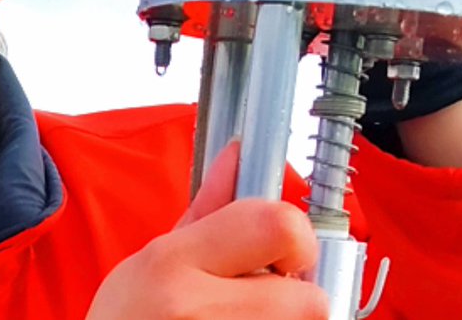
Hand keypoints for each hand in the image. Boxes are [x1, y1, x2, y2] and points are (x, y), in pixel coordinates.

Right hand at [86, 142, 326, 318]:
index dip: (294, 242)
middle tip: (260, 302)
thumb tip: (237, 157)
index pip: (280, 228)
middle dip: (294, 301)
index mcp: (174, 263)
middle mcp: (196, 309)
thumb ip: (207, 210)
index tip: (281, 256)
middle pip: (310, 300)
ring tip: (237, 319)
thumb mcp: (151, 259)